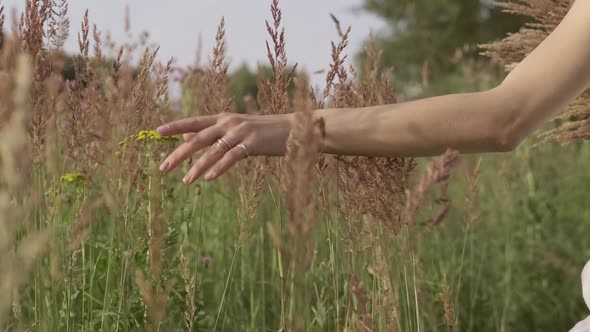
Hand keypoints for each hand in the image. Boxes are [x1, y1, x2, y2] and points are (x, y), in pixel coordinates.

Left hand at [156, 112, 292, 183]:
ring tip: (186, 181)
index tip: (157, 132)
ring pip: (214, 150)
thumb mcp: (236, 130)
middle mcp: (229, 123)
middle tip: (163, 168)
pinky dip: (219, 168)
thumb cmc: (263, 132)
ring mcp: (241, 132)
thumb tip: (187, 139)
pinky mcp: (253, 143)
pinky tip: (208, 178)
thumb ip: (213, 134)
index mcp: (223, 118)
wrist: (293, 128)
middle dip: (180, 154)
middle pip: (199, 138)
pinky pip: (232, 157)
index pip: (194, 122)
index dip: (175, 126)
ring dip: (198, 166)